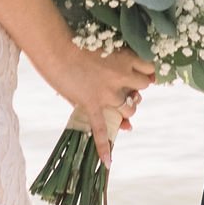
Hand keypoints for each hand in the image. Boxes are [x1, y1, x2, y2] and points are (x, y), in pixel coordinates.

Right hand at [55, 38, 153, 160]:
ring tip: (119, 108)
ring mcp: (107, 93)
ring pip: (130, 108)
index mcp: (125, 58)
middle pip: (142, 89)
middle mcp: (121, 76)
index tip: (141, 74)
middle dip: (136, 91)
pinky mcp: (92, 105)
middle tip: (125, 90)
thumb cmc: (75, 43)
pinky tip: (108, 161)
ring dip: (128, 110)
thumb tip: (125, 80)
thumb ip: (115, 65)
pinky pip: (101, 129)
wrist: (55, 48)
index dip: (145, 73)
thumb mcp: (102, 49)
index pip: (149, 69)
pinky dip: (105, 146)